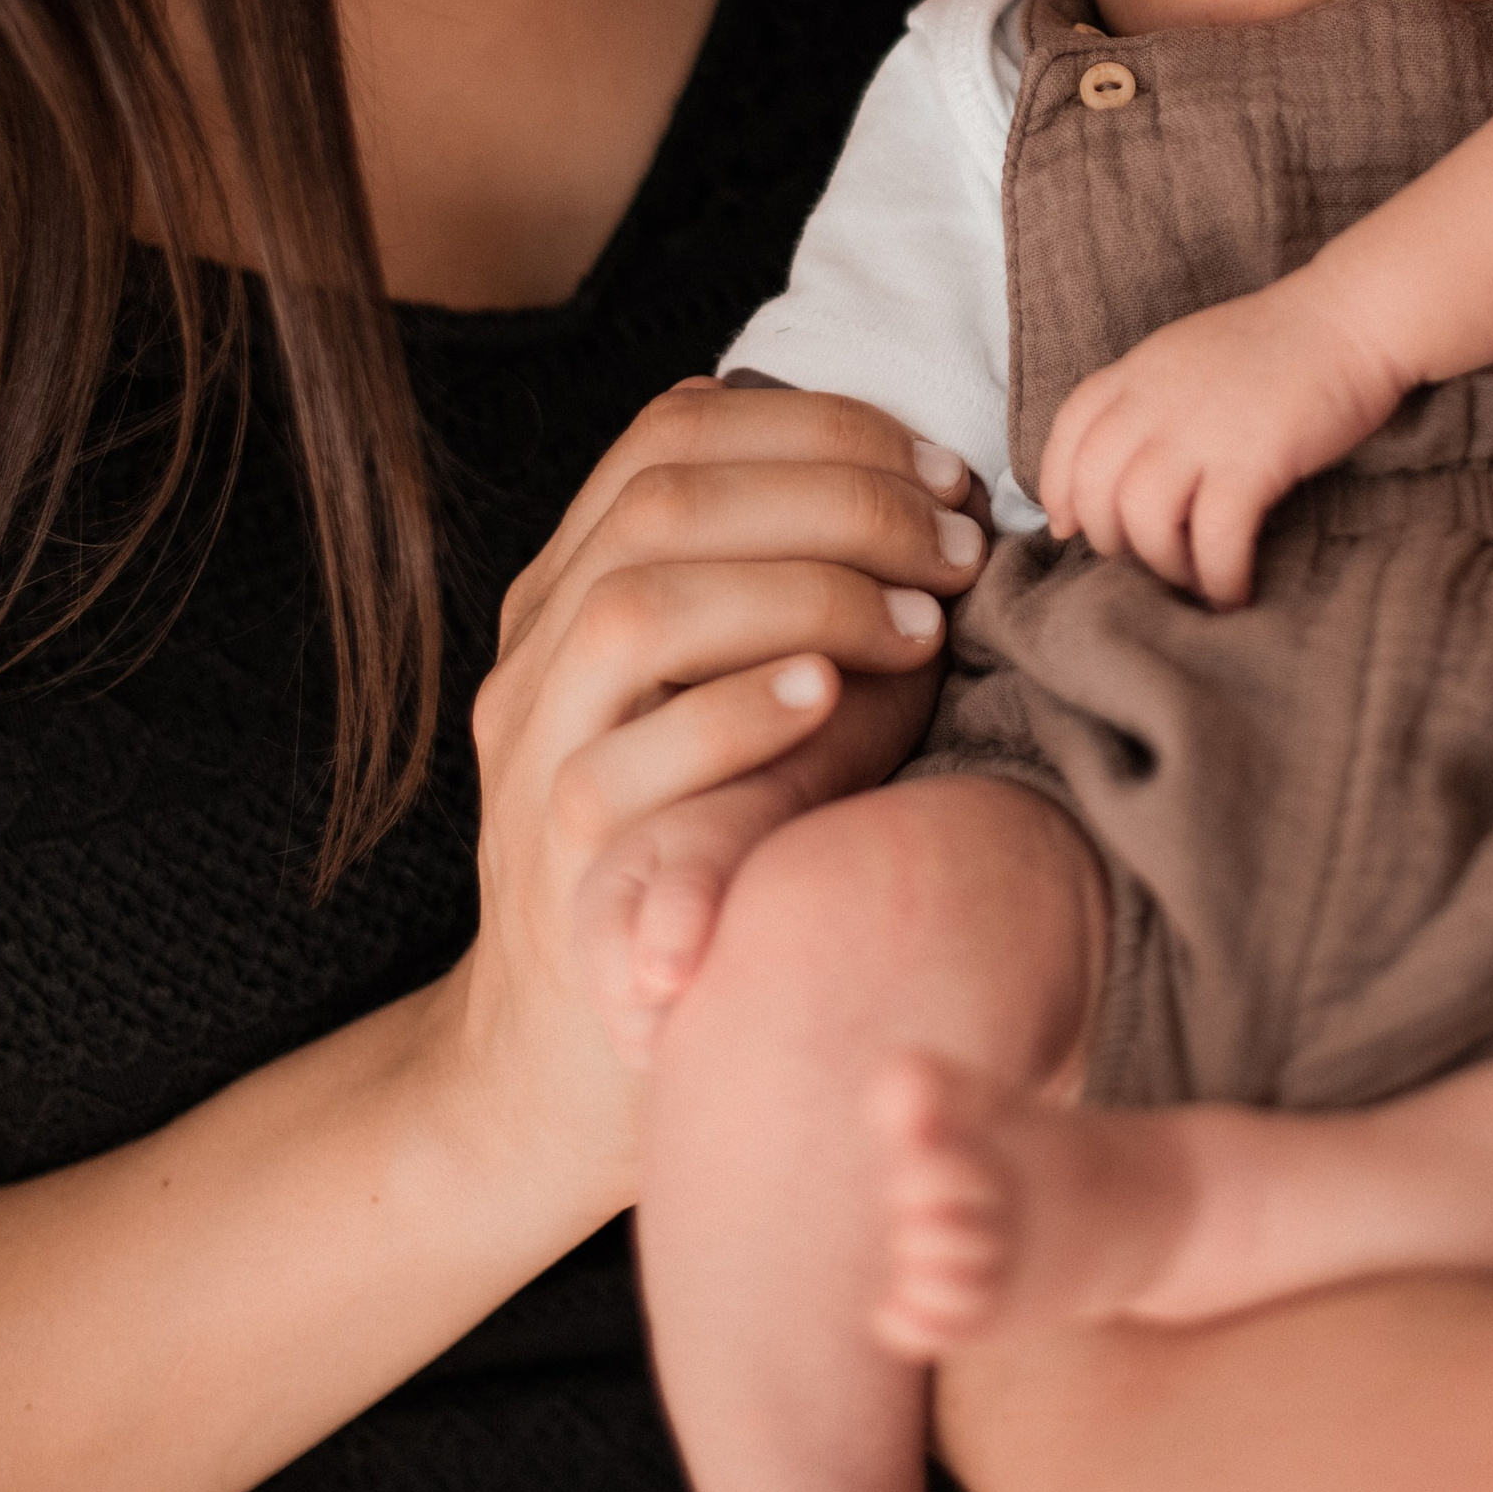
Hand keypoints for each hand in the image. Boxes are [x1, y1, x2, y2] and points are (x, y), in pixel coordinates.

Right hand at [430, 382, 987, 1187]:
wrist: (569, 1065)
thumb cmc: (711, 857)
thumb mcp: (749, 704)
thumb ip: (802, 605)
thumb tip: (951, 513)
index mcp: (577, 585)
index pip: (673, 434)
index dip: (820, 426)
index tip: (944, 469)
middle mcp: (538, 652)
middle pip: (663, 499)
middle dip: (836, 495)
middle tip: (957, 545)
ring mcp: (535, 756)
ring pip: (635, 606)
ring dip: (802, 590)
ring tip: (919, 625)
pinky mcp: (556, 868)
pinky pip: (628, 763)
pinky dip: (738, 709)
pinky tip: (833, 698)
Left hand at [1040, 274, 1407, 606]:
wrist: (1351, 318)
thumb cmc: (1282, 343)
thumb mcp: (1191, 353)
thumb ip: (1150, 397)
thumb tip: (1122, 460)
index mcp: (1139, 370)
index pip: (1068, 432)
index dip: (1058, 488)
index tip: (1070, 528)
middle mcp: (1155, 400)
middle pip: (1095, 487)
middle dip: (1111, 539)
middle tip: (1149, 558)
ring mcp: (1200, 430)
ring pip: (1143, 520)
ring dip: (1163, 565)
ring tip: (1195, 577)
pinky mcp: (1252, 460)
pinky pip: (1214, 539)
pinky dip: (1218, 577)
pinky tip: (1234, 590)